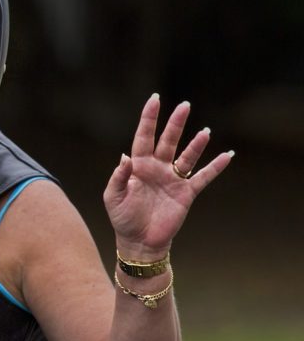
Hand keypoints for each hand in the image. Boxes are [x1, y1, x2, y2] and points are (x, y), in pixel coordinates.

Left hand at [104, 94, 233, 259]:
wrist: (139, 241)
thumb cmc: (123, 218)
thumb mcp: (113, 197)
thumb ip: (119, 177)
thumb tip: (125, 157)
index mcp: (138, 166)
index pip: (143, 136)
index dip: (149, 118)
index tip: (155, 99)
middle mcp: (157, 168)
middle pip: (168, 141)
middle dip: (176, 124)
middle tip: (185, 105)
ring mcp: (172, 180)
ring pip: (186, 157)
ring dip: (196, 144)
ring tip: (205, 131)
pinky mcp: (185, 193)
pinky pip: (202, 177)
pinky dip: (215, 167)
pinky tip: (226, 155)